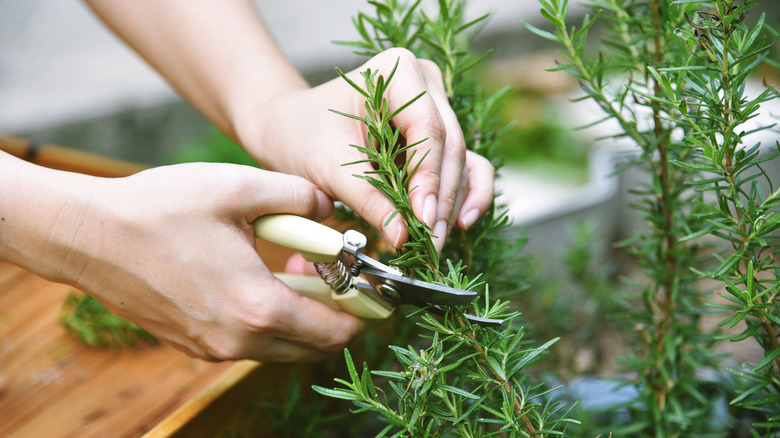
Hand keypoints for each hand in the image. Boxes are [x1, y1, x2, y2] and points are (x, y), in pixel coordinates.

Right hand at [11, 161, 361, 361]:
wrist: (88, 237)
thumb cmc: (159, 208)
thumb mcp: (239, 188)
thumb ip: (299, 196)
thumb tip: (329, 207)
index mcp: (258, 307)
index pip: (335, 329)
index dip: (364, 310)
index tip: (374, 288)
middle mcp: (239, 341)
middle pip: (313, 345)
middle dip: (335, 312)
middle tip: (334, 271)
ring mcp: (214, 348)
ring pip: (283, 346)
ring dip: (301, 315)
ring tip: (296, 267)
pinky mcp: (194, 344)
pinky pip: (251, 342)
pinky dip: (270, 319)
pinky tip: (260, 278)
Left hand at [238, 48, 494, 250]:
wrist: (289, 129)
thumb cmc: (303, 137)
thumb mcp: (330, 168)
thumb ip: (369, 200)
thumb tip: (403, 237)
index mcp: (397, 72)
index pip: (427, 129)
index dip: (429, 178)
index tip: (423, 220)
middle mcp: (426, 84)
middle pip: (450, 147)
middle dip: (441, 199)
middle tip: (430, 243)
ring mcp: (437, 108)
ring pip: (461, 161)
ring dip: (451, 205)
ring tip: (435, 243)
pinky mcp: (439, 136)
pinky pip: (466, 165)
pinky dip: (465, 195)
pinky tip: (460, 224)